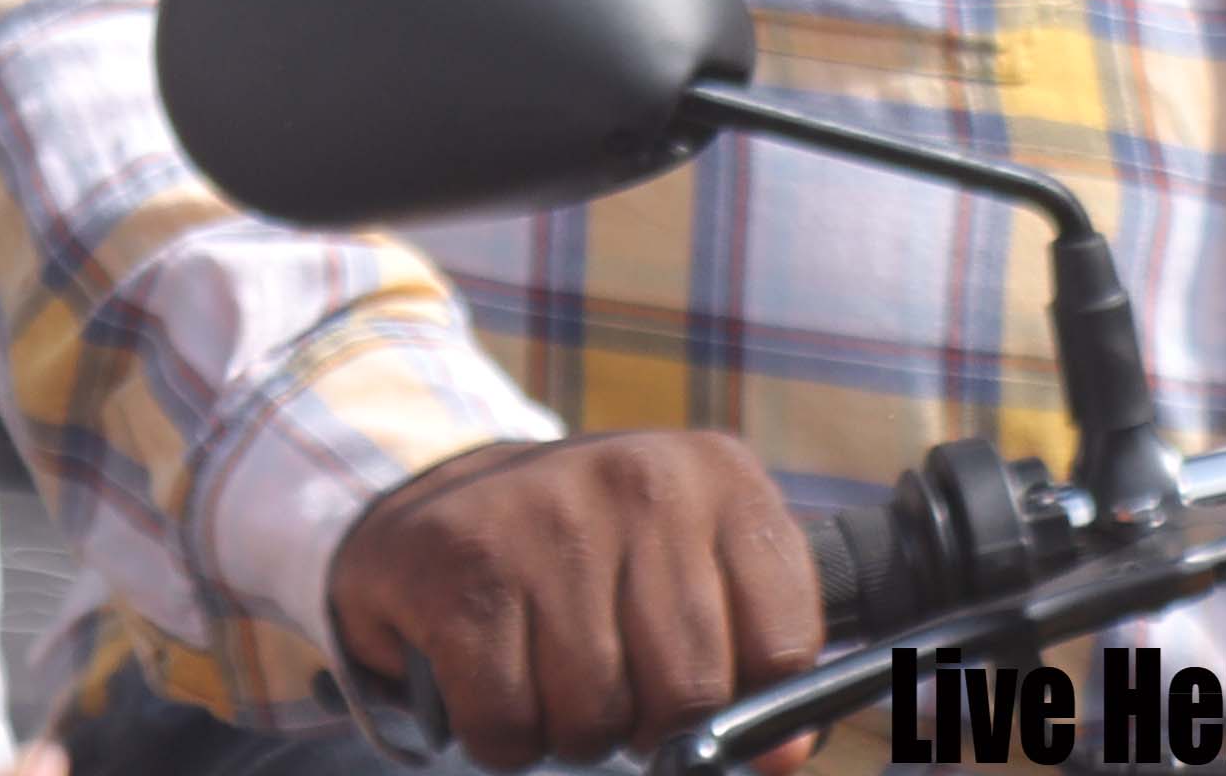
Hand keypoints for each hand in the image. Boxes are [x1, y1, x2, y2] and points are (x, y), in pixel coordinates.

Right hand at [326, 432, 821, 772]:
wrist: (442, 501)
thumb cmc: (595, 557)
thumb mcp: (694, 570)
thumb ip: (754, 657)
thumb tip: (783, 753)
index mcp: (719, 477)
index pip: (783, 647)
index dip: (744, 698)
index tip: (704, 679)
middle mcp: (640, 479)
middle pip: (688, 692)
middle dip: (648, 721)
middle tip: (614, 676)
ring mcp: (545, 514)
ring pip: (594, 716)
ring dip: (569, 727)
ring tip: (548, 666)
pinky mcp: (463, 562)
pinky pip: (506, 722)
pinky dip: (499, 731)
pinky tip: (494, 668)